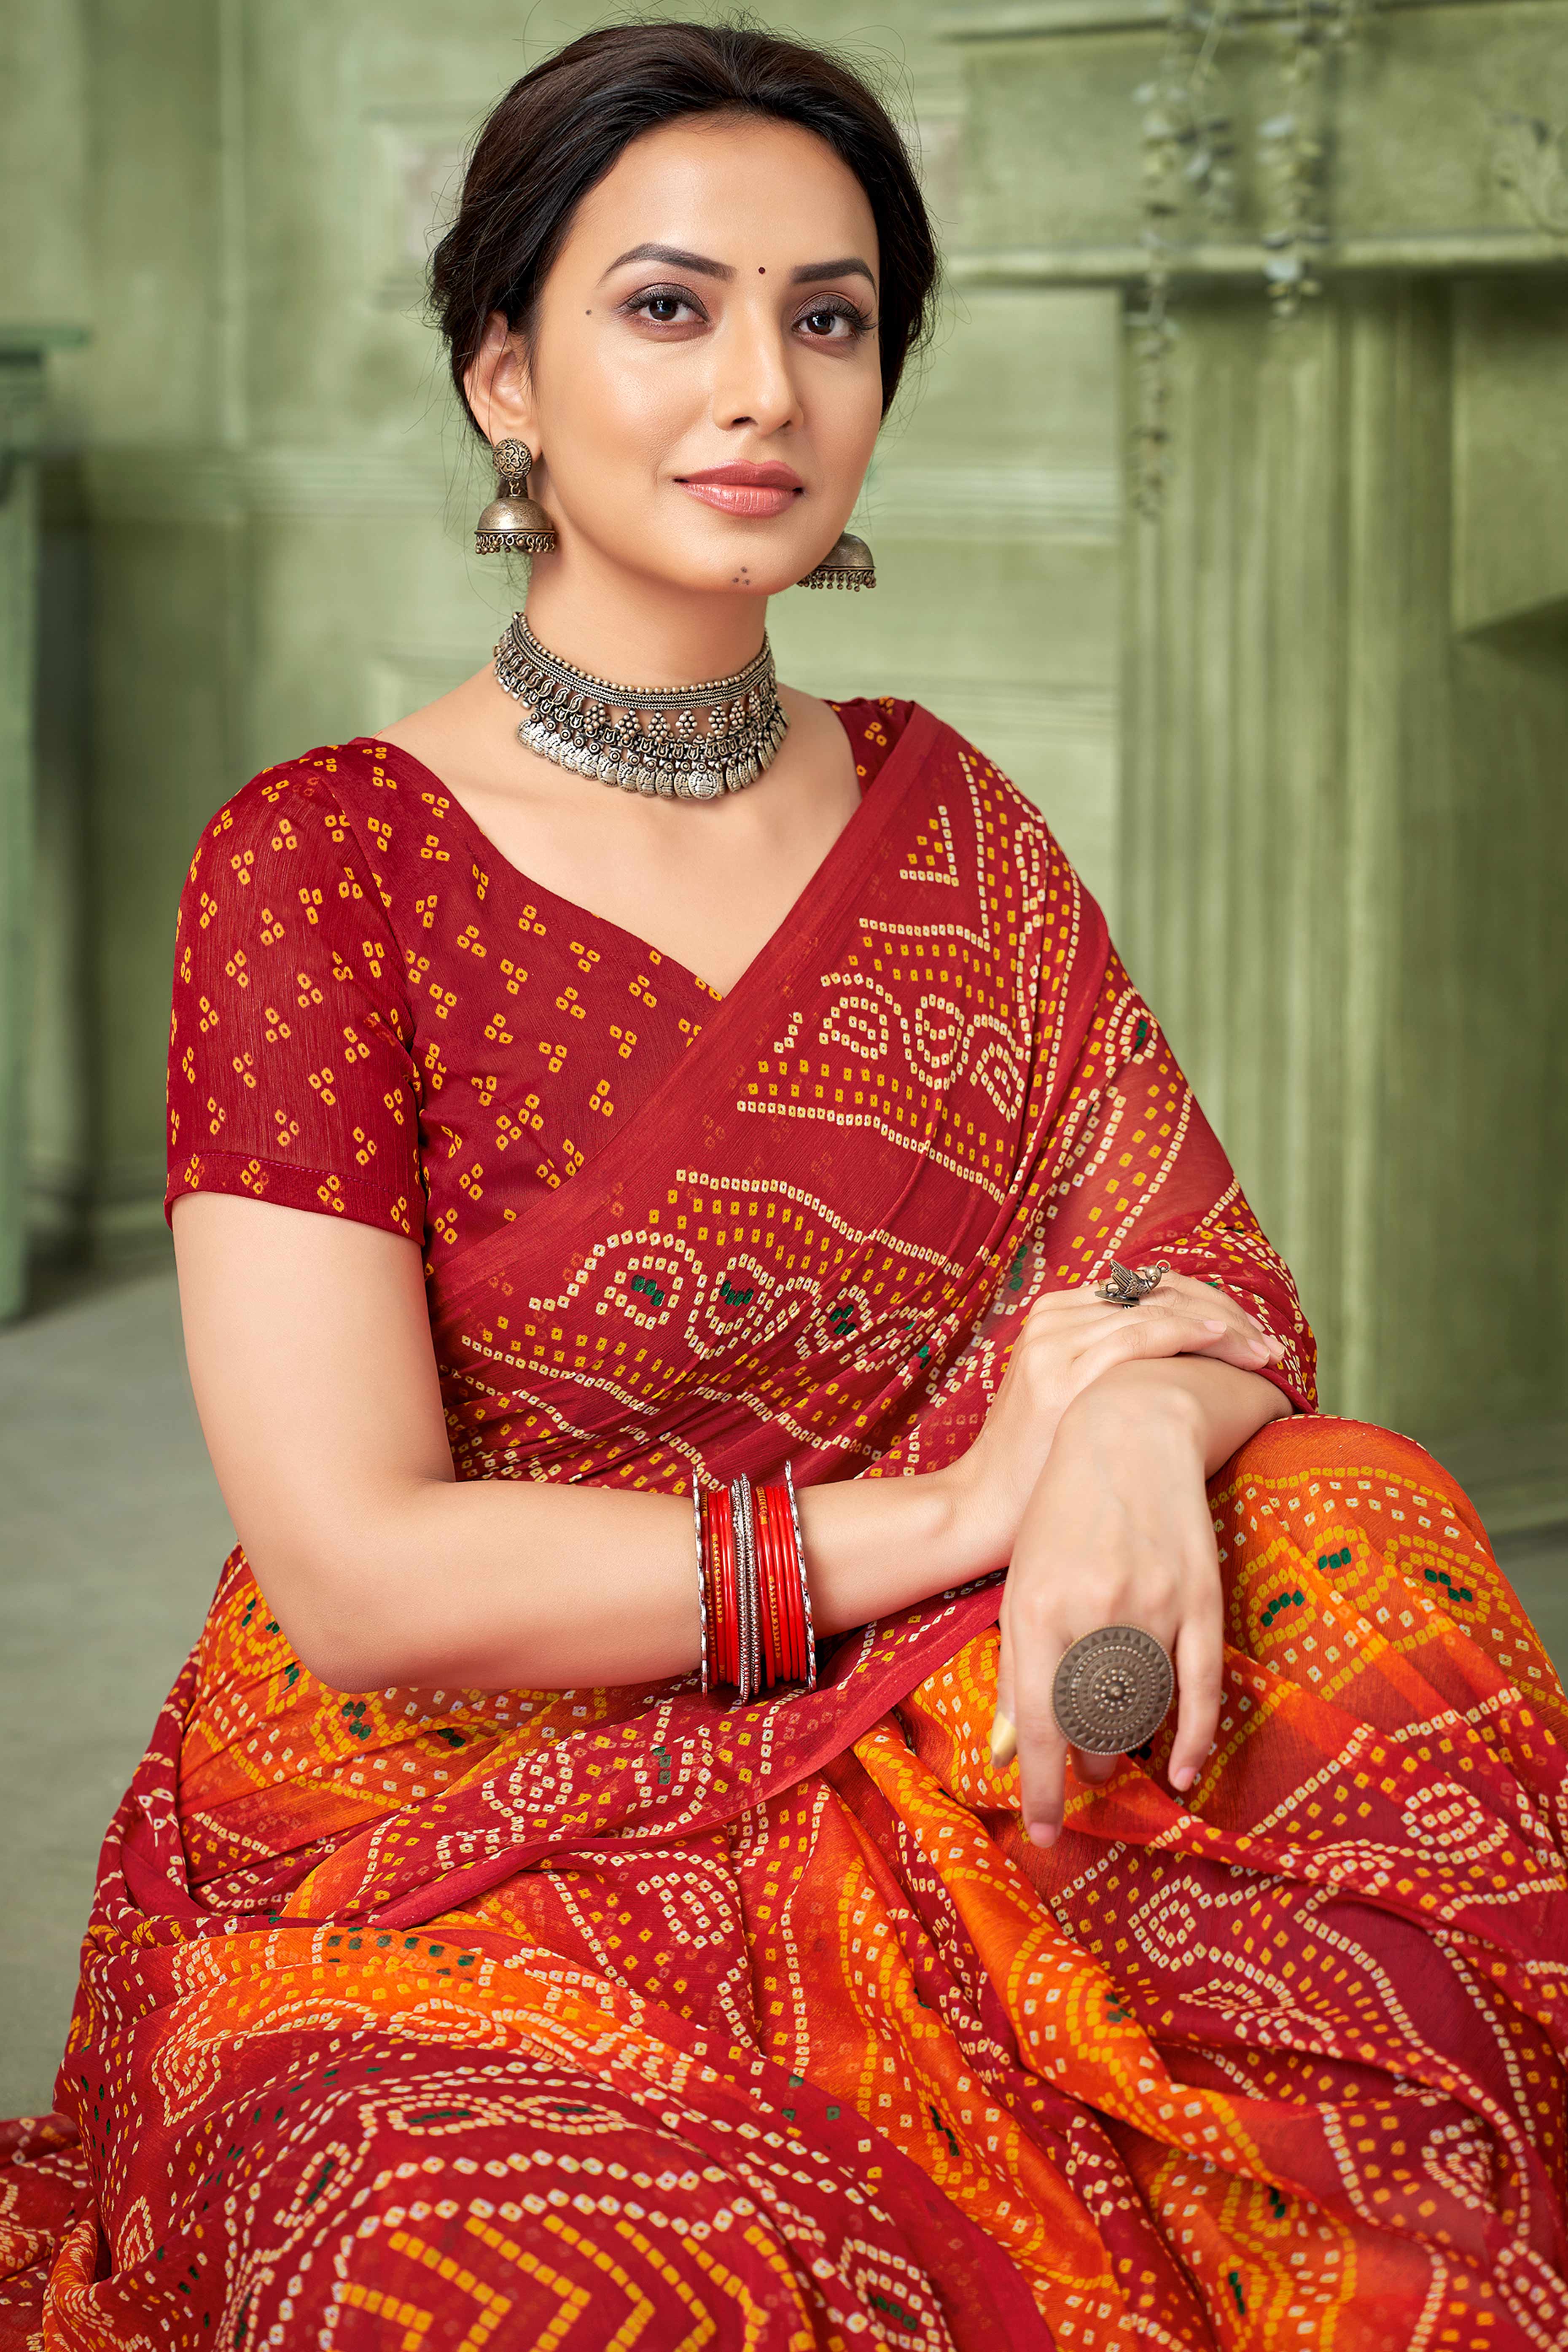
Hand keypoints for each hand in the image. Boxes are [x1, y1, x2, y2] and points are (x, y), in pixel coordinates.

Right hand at [937, 1270, 1283, 1583]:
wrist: (983, 1505)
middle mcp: (1054, 1318)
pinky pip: (1142, 1334)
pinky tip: (1229, 1344)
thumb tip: (1179, 1364)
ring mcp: (1056, 1341)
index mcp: (1054, 1315)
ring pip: (1159, 1310)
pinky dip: (1192, 1333)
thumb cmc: (1036, 1463)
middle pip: (1158, 1293)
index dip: (1207, 1305)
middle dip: (1223, 1314)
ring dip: (1222, 1327)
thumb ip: (1108, 1366)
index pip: (1147, 1291)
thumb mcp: (1069, 1396)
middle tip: (1270, 1343)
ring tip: (1264, 1352)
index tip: (1251, 1334)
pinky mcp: (1062, 1371)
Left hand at [990, 1375, 1225, 1844]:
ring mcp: (1152, 1607)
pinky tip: (1180, 1770)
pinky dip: (1193, 1738)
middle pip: (1093, 1728)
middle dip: (1085, 1765)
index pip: (1038, 1728)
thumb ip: (1017, 1669)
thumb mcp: (1022, 1583)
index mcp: (1036, 1611)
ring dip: (1127, 1748)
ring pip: (1144, 1713)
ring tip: (1112, 1754)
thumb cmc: (1063, 1510)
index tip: (1042, 1832)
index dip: (1039, 1790)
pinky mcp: (1200, 1598)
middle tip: (1081, 1772)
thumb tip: (1008, 1752)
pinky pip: (1201, 1689)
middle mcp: (1093, 1614)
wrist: (1129, 1430)